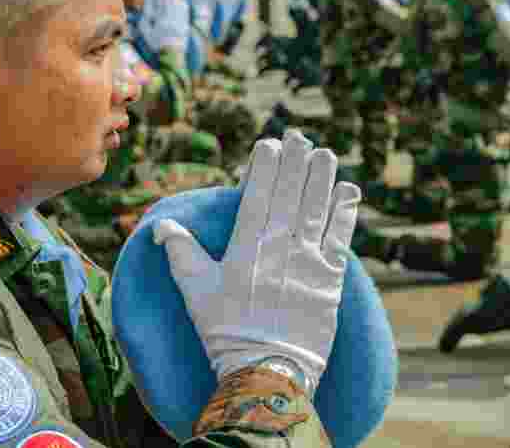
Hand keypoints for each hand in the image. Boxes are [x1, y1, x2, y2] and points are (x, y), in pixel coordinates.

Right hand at [154, 130, 359, 394]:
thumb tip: (160, 226)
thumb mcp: (194, 291)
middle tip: (300, 137)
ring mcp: (307, 264)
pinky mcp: (330, 280)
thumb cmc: (224, 331)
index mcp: (244, 249)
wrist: (266, 372)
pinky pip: (340, 238)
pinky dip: (345, 213)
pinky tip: (349, 190)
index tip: (269, 144)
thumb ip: (180, 253)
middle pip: (290, 195)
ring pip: (316, 210)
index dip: (264, 168)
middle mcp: (278, 250)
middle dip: (295, 162)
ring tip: (325, 154)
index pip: (257, 197)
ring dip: (322, 179)